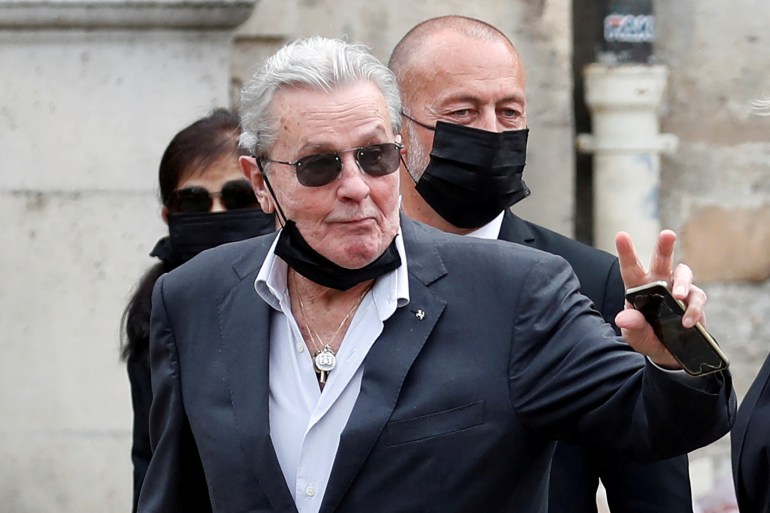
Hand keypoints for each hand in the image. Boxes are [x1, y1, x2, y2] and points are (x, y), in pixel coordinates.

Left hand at [614, 230, 707, 368]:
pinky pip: (697, 298)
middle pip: (661, 260)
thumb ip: (631, 326)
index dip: (626, 252)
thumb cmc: (647, 338)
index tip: (621, 235)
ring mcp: (678, 289)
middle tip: (667, 234)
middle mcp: (658, 283)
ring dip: (683, 282)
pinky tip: (688, 322)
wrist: (669, 353)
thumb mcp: (636, 336)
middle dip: (664, 246)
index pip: (630, 268)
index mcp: (638, 288)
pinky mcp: (694, 300)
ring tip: (678, 296)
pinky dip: (693, 309)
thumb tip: (623, 318)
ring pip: (684, 273)